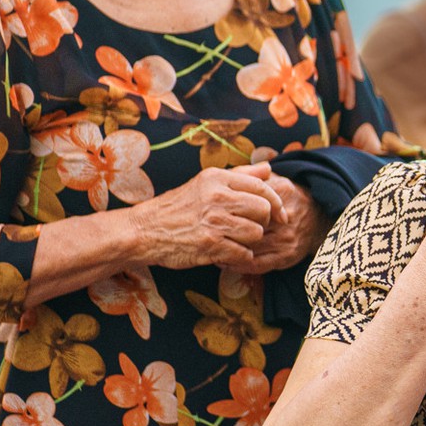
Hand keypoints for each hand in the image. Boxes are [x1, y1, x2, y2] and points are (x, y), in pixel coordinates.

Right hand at [134, 163, 281, 269]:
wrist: (144, 231)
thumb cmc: (178, 207)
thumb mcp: (206, 182)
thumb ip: (240, 175)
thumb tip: (269, 168)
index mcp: (217, 178)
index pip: (262, 186)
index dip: (276, 202)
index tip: (280, 214)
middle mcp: (217, 197)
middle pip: (263, 210)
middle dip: (263, 222)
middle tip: (251, 227)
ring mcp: (213, 221)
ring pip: (256, 233)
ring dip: (250, 241)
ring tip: (236, 240)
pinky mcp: (210, 245)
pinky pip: (244, 253)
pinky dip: (240, 256)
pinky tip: (229, 252)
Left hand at [220, 174, 330, 274]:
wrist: (318, 218)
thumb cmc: (289, 199)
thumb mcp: (274, 181)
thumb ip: (252, 176)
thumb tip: (231, 175)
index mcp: (282, 193)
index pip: (248, 202)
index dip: (227, 209)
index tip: (210, 212)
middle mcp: (285, 218)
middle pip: (247, 226)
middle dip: (225, 231)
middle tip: (206, 233)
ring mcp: (286, 239)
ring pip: (249, 247)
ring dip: (228, 249)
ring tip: (211, 248)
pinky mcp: (286, 257)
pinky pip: (256, 264)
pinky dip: (238, 264)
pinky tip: (225, 260)